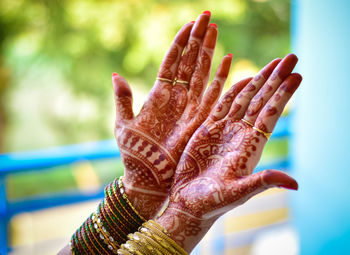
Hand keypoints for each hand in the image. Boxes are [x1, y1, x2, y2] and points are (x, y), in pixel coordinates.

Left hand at [112, 11, 231, 218]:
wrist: (148, 178)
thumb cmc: (133, 155)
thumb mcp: (123, 125)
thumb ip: (123, 99)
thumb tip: (116, 74)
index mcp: (158, 95)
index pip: (172, 61)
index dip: (180, 43)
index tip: (189, 24)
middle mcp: (177, 97)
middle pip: (189, 61)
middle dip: (197, 39)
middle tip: (206, 16)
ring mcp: (190, 107)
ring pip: (201, 73)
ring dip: (209, 51)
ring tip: (215, 30)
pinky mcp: (201, 119)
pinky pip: (213, 95)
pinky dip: (221, 78)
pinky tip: (227, 60)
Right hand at [157, 54, 301, 251]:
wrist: (189, 202)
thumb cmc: (212, 202)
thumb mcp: (237, 193)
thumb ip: (262, 182)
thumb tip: (294, 183)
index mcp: (249, 147)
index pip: (269, 115)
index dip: (283, 95)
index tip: (296, 75)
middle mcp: (240, 135)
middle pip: (261, 101)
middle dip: (276, 79)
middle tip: (291, 57)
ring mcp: (225, 131)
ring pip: (245, 99)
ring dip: (259, 80)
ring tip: (274, 63)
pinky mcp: (208, 129)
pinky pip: (222, 104)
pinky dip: (232, 90)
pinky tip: (244, 78)